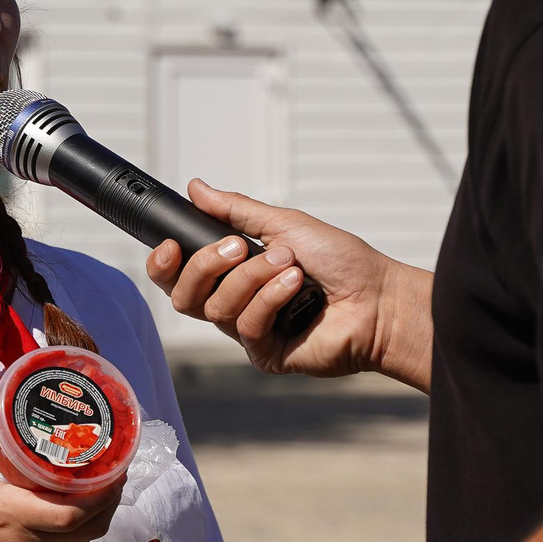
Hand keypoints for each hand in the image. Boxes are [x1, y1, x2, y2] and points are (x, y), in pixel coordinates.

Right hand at [0, 373, 123, 541]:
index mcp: (11, 513)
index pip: (71, 513)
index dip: (101, 494)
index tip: (114, 469)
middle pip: (88, 527)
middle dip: (109, 501)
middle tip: (115, 474)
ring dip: (96, 518)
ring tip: (101, 490)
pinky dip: (79, 536)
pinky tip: (79, 516)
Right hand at [147, 180, 425, 384]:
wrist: (378, 296)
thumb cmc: (341, 261)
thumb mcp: (284, 224)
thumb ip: (235, 210)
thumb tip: (196, 187)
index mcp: (233, 274)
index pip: (178, 276)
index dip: (163, 264)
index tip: (171, 244)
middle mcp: (236, 304)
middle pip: (184, 296)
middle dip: (206, 265)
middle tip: (240, 248)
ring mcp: (250, 331)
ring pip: (217, 308)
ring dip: (254, 278)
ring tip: (290, 265)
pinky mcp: (266, 353)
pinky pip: (246, 325)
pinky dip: (270, 298)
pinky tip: (296, 287)